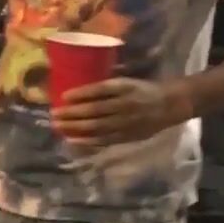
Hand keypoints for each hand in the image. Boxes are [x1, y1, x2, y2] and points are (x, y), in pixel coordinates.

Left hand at [52, 76, 193, 146]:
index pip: (99, 90)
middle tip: (54, 114)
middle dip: (72, 113)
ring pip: (96, 127)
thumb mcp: (128, 81)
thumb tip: (80, 91)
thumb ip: (108, 87)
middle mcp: (124, 105)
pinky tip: (72, 139)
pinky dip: (87, 140)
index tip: (63, 96)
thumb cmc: (144, 89)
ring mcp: (125, 123)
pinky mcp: (126, 136)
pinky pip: (104, 140)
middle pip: (94, 110)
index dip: (81, 93)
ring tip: (58, 127)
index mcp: (125, 87)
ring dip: (75, 127)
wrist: (170, 105)